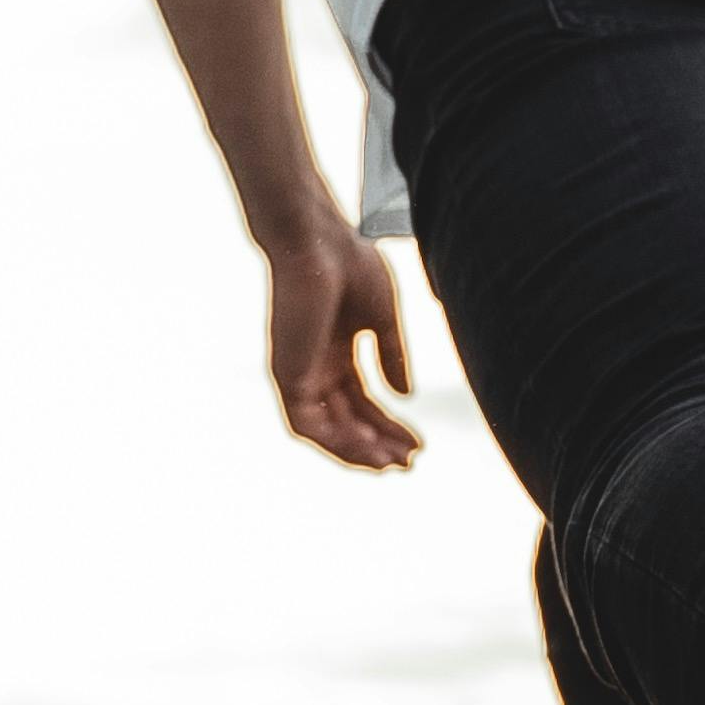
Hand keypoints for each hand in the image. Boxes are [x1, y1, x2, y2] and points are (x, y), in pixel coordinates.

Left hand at [265, 203, 419, 469]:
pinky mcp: (286, 375)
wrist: (318, 241)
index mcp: (335, 352)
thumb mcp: (382, 319)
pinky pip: (308, 424)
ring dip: (359, 450)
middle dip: (378, 443)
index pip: (363, 400)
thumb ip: (392, 356)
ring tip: (392, 463)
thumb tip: (406, 395)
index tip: (417, 444)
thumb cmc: (350, 265)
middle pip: (348, 419)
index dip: (389, 424)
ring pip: (327, 430)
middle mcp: (314, 367)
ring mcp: (299, 372)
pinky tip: (368, 448)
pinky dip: (337, 441)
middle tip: (409, 461)